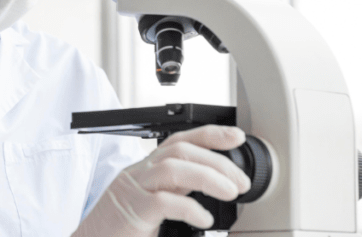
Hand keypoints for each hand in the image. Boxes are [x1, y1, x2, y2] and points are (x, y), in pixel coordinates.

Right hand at [74, 125, 250, 236]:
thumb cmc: (120, 229)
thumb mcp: (154, 206)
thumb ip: (177, 195)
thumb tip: (214, 193)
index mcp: (147, 170)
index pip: (179, 142)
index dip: (209, 135)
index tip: (236, 137)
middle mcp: (140, 174)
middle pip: (180, 151)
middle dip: (217, 161)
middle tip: (241, 182)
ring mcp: (133, 189)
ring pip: (173, 168)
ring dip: (209, 177)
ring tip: (230, 192)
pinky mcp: (131, 210)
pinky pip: (164, 201)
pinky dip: (190, 208)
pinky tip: (204, 219)